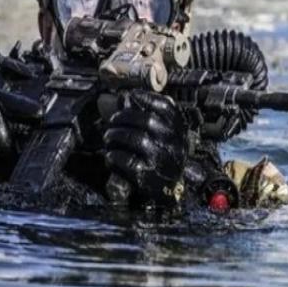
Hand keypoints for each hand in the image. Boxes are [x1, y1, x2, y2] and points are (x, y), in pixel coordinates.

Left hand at [103, 91, 186, 205]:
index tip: (132, 95)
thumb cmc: (163, 158)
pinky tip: (111, 155)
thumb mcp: (165, 136)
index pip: (166, 107)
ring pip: (136, 139)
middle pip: (147, 120)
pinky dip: (114, 155)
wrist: (170, 191)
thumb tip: (123, 98)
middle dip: (124, 117)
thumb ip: (148, 116)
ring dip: (116, 135)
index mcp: (178, 131)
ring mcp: (161, 160)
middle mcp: (173, 144)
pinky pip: (127, 160)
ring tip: (109, 137)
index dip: (147, 98)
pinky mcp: (147, 176)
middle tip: (113, 121)